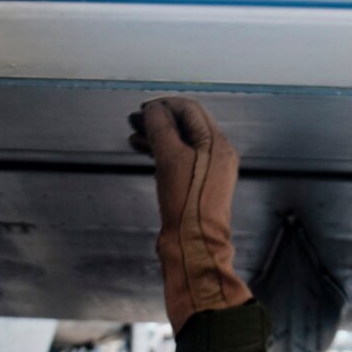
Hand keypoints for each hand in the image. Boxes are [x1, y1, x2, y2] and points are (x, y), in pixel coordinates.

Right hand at [129, 97, 251, 331]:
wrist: (193, 246)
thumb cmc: (185, 204)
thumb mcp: (170, 159)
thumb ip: (162, 129)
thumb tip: (153, 109)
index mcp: (216, 143)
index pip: (190, 109)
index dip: (164, 105)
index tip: (142, 108)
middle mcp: (217, 154)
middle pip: (187, 124)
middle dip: (159, 118)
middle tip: (134, 119)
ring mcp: (208, 171)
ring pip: (181, 142)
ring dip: (158, 134)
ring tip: (134, 134)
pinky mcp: (197, 187)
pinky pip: (179, 159)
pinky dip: (161, 151)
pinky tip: (143, 151)